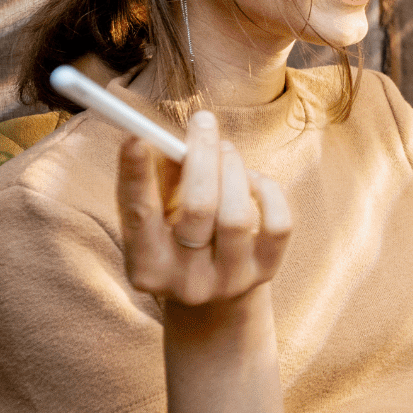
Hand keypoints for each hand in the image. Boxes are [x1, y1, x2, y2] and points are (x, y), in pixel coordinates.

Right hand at [116, 110, 289, 306]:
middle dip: (202, 156)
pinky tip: (252, 180)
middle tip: (202, 122)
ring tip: (225, 151)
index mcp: (147, 266)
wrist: (215, 290)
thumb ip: (157, 177)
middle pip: (198, 208)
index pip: (139, 215)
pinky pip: (276, 222)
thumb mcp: (159, 213)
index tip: (136, 136)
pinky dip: (266, 190)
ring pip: (237, 214)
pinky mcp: (265, 271)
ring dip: (232, 168)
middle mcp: (186, 281)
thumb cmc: (177, 233)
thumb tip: (164, 135)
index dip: (136, 175)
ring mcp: (229, 280)